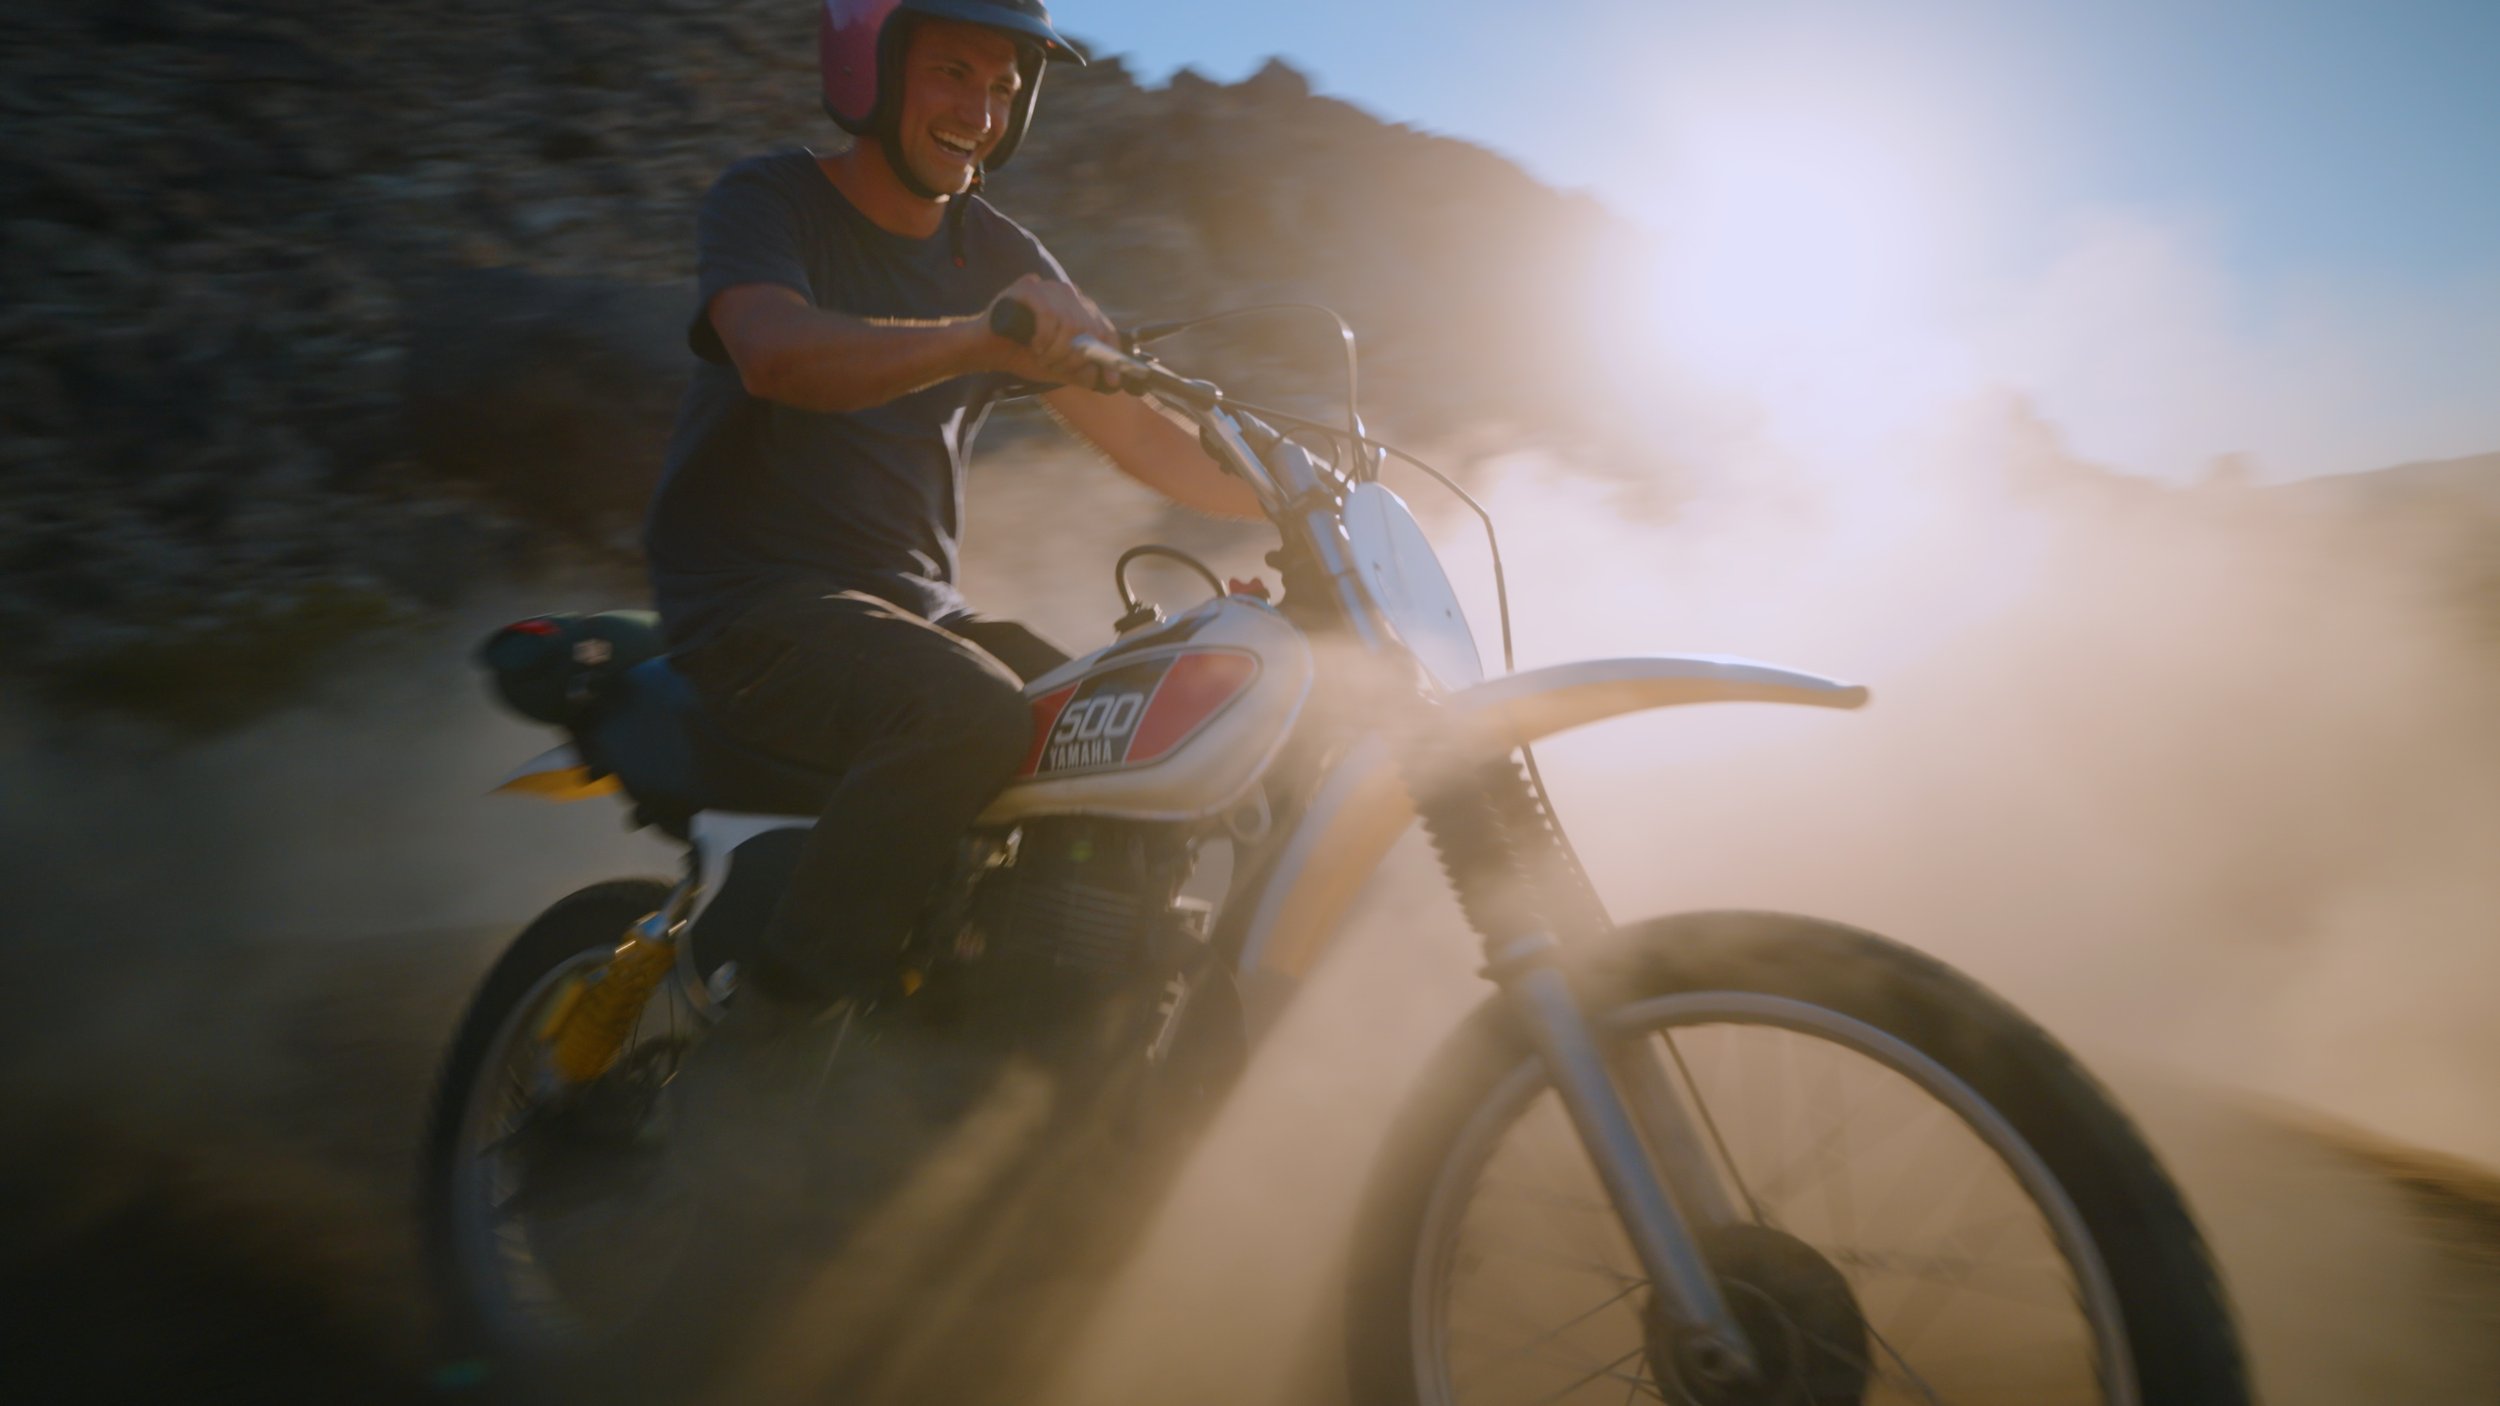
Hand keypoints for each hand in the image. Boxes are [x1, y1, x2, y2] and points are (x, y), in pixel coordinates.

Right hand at [984, 273, 1119, 391]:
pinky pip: (1048, 315)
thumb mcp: (1059, 368)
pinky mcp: (1028, 287)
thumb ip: (1083, 371)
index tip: (1111, 380)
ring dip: (1057, 351)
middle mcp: (1067, 294)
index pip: (1106, 329)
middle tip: (1058, 367)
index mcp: (1078, 310)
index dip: (1111, 355)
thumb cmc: (1023, 356)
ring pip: (1070, 324)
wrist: (986, 349)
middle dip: (1075, 358)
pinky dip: (1044, 338)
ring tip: (1043, 358)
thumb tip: (1108, 379)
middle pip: (1089, 329)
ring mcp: (1048, 287)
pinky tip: (1035, 346)